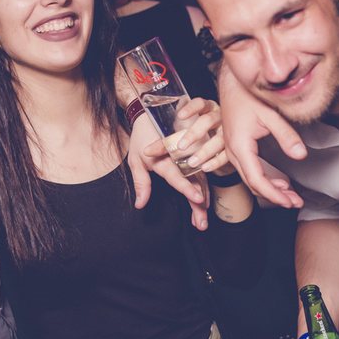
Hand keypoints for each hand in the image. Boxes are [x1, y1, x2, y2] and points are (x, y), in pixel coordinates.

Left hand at [126, 110, 208, 229]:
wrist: (151, 114)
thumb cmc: (142, 138)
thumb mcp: (136, 160)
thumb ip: (141, 183)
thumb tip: (140, 205)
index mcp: (165, 157)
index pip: (178, 175)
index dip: (187, 188)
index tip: (198, 199)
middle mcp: (181, 157)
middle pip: (194, 182)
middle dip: (199, 204)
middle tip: (201, 224)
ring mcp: (189, 155)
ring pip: (201, 179)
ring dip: (203, 200)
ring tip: (202, 221)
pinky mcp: (193, 155)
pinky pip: (201, 173)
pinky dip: (203, 189)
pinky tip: (203, 204)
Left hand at [150, 97, 230, 173]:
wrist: (218, 148)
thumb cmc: (195, 137)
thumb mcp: (180, 137)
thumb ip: (164, 144)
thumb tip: (146, 152)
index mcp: (206, 108)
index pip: (200, 103)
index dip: (191, 108)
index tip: (180, 116)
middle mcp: (218, 116)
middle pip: (208, 120)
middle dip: (194, 134)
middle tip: (181, 147)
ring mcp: (228, 130)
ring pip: (219, 138)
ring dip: (204, 151)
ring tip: (192, 162)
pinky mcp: (233, 145)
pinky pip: (227, 152)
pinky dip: (216, 161)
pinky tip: (206, 168)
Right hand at [219, 67, 305, 206]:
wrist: (231, 83)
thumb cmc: (247, 95)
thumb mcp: (270, 114)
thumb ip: (286, 136)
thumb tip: (300, 155)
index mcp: (239, 145)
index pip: (256, 179)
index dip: (274, 194)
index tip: (290, 201)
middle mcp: (233, 151)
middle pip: (252, 183)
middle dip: (274, 196)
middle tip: (295, 202)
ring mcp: (232, 150)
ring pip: (250, 178)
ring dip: (270, 189)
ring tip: (291, 195)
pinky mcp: (236, 147)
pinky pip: (249, 169)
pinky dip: (264, 179)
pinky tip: (279, 181)